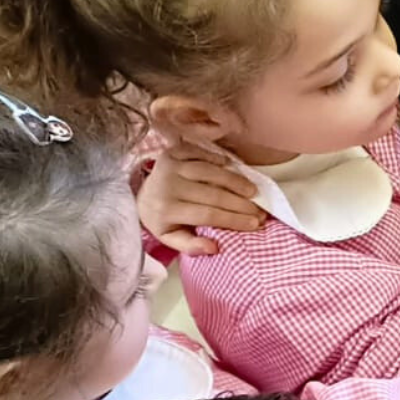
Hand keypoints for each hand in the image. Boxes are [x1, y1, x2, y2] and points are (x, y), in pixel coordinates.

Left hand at [137, 141, 263, 255]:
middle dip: (241, 203)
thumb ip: (190, 246)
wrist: (140, 194)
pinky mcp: (173, 152)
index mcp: (166, 210)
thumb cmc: (161, 218)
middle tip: (260, 210)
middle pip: (213, 194)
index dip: (233, 219)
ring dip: (235, 181)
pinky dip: (219, 159)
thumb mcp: (170, 237)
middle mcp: (167, 186)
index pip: (207, 215)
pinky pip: (201, 154)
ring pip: (210, 172)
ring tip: (253, 191)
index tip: (254, 223)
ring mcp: (170, 166)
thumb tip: (214, 247)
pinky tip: (234, 168)